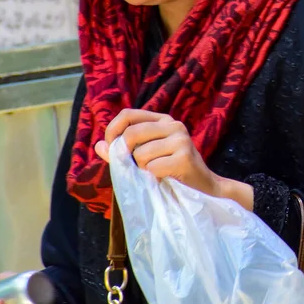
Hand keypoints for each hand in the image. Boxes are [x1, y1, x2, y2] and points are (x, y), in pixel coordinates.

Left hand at [95, 109, 253, 210]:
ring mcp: (180, 139)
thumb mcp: (145, 158)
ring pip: (140, 154)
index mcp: (162, 120)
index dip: (113, 130)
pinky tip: (166, 178)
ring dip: (143, 170)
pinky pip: (152, 168)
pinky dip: (153, 178)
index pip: (128, 114)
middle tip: (137, 168)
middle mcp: (173, 124)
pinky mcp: (184, 157)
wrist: (205, 189)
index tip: (110, 147)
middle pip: (131, 133)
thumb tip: (98, 145)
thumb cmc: (172, 173)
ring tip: (157, 173)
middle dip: (127, 155)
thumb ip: (121, 151)